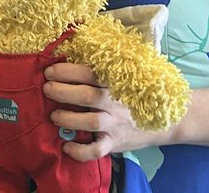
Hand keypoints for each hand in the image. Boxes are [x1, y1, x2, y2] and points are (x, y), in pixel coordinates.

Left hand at [44, 61, 159, 159]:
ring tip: (53, 116)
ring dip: (69, 119)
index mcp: (114, 82)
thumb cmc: (130, 96)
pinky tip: (66, 146)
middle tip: (47, 89)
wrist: (161, 122)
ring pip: (92, 122)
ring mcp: (116, 124)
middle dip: (63, 92)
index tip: (49, 71)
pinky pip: (97, 150)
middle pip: (88, 95)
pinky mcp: (115, 143)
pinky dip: (80, 151)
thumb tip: (64, 57)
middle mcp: (115, 102)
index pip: (89, 72)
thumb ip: (98, 72)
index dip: (66, 71)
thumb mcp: (119, 79)